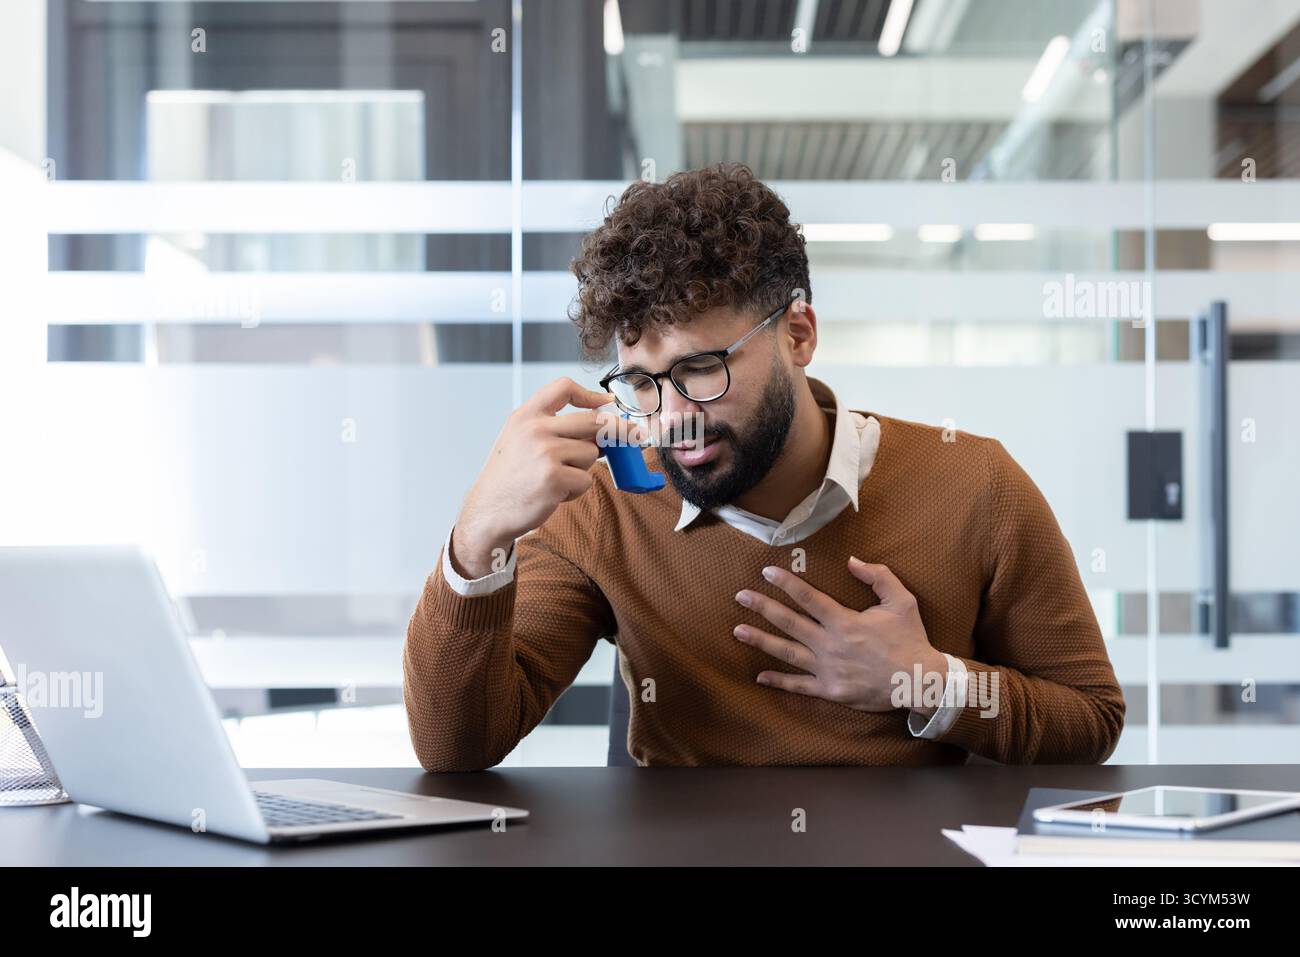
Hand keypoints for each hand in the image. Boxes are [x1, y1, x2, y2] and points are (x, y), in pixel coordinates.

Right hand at [451, 377, 640, 578]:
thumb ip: (552, 428)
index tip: (606, 402)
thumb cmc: (509, 477)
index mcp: (526, 416)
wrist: (488, 511)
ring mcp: (545, 453)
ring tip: (556, 478)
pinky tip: (554, 493)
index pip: (562, 388)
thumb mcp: (520, 439)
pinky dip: (576, 490)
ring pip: (590, 453)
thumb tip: (600, 428)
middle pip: (592, 421)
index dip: (590, 394)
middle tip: (630, 436)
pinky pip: (586, 479)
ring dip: (582, 468)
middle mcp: (535, 430)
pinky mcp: (555, 478)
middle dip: (615, 430)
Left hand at [733, 557, 945, 712]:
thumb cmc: (910, 639)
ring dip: (761, 641)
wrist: (920, 680)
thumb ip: (878, 576)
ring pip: (787, 653)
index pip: (808, 598)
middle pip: (789, 622)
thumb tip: (851, 560)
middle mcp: (830, 644)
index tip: (766, 572)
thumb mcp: (902, 601)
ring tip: (738, 631)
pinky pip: (799, 686)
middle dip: (763, 607)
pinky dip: (779, 681)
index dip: (785, 583)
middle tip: (740, 597)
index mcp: (845, 621)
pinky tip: (760, 676)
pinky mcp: (830, 690)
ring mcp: (828, 669)